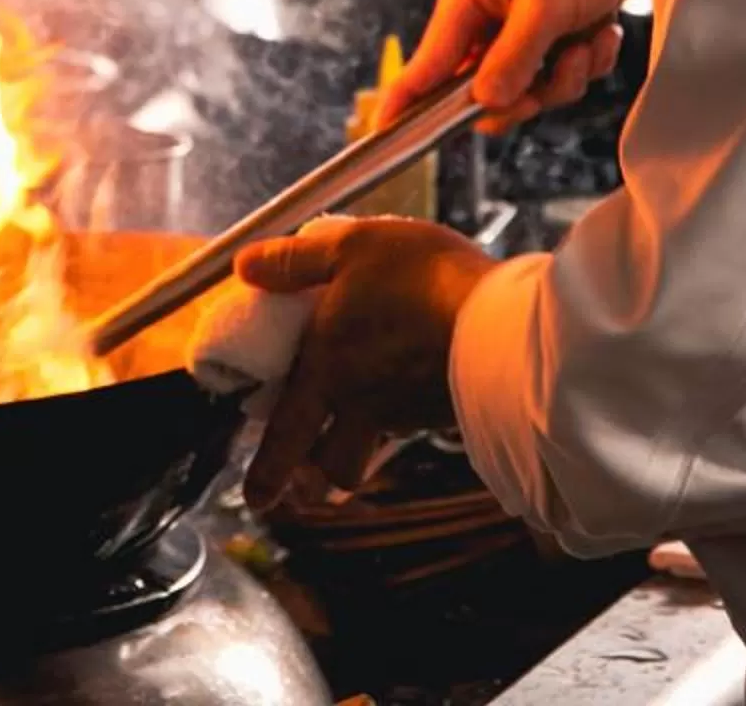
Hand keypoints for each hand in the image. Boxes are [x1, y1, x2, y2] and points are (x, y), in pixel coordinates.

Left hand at [236, 217, 495, 510]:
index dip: (266, 474)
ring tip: (353, 440)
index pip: (284, 436)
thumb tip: (244, 266)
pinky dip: (406, 420)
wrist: (501, 318)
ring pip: (373, 453)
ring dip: (357, 455)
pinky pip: (415, 426)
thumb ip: (296, 261)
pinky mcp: (447, 407)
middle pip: (329, 467)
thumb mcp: (350, 248)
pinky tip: (412, 388)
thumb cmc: (422, 280)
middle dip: (310, 484)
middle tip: (300, 492)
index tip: (256, 498)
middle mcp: (362, 402)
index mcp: (326, 369)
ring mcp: (407, 412)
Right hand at [381, 0, 668, 131]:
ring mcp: (515, 28)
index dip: (406, 97)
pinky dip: (585, 62)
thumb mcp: (547, 3)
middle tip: (559, 71)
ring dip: (567, 74)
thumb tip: (485, 102)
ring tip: (589, 40)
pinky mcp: (547, 37)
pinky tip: (600, 33)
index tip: (386, 128)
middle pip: (483, 89)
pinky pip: (557, 77)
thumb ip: (514, 56)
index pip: (428, 59)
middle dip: (530, 89)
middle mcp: (484, 14)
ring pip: (527, 89)